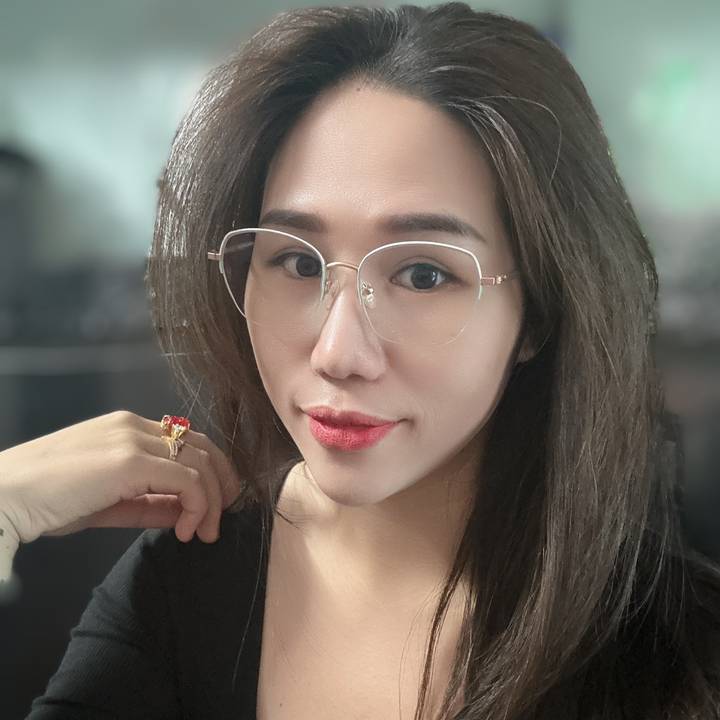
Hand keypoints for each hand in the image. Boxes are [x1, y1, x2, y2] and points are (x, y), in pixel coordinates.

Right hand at [0, 410, 241, 544]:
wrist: (3, 497)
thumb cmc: (47, 502)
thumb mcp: (109, 501)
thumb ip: (149, 501)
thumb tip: (186, 512)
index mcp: (128, 428)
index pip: (188, 441)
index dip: (210, 473)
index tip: (213, 507)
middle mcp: (135, 426)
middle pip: (203, 446)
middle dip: (222, 484)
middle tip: (221, 519)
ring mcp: (132, 439)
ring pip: (200, 462)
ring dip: (211, 501)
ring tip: (203, 532)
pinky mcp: (129, 459)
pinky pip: (186, 479)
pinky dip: (196, 506)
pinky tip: (184, 530)